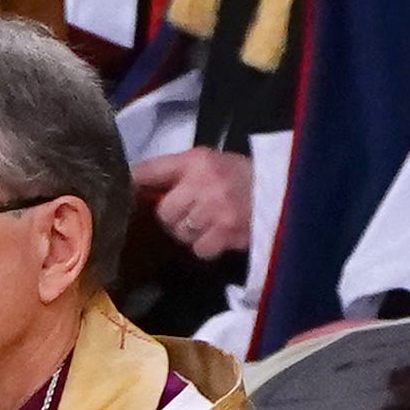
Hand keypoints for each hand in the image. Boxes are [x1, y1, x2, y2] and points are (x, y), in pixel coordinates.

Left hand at [132, 144, 253, 258]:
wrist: (282, 190)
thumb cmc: (239, 176)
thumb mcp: (208, 162)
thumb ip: (175, 173)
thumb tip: (135, 187)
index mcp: (195, 160)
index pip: (148, 171)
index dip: (133, 186)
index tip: (127, 196)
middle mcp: (202, 183)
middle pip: (163, 212)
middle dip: (174, 216)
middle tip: (191, 212)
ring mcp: (215, 210)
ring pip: (180, 232)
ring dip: (190, 233)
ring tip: (208, 222)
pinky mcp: (226, 233)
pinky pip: (199, 249)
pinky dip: (206, 246)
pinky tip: (219, 235)